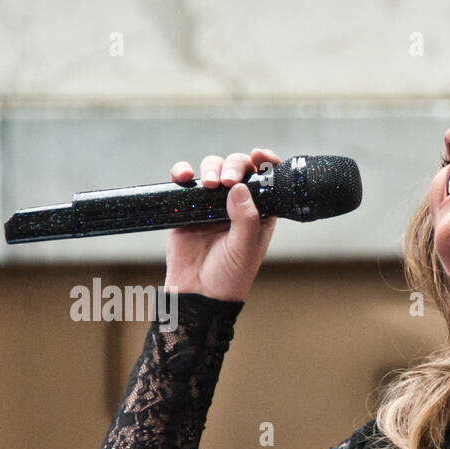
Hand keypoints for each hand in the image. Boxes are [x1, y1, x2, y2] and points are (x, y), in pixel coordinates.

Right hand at [164, 148, 281, 302]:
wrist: (197, 293)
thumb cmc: (228, 276)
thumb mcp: (244, 249)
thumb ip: (246, 220)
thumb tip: (239, 187)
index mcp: (259, 213)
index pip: (266, 180)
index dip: (265, 163)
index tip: (259, 155)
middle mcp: (237, 205)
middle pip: (238, 168)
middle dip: (233, 165)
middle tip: (226, 180)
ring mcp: (211, 204)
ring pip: (212, 169)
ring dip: (210, 167)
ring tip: (207, 183)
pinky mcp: (187, 206)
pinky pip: (185, 181)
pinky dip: (183, 172)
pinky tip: (184, 176)